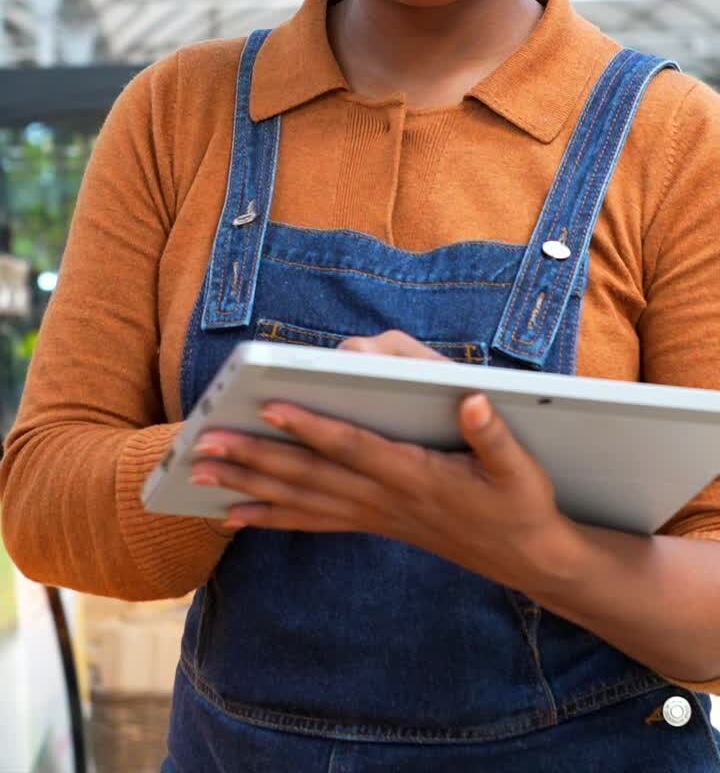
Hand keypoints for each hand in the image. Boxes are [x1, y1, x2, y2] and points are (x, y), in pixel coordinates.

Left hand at [191, 330, 574, 589]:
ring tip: (200, 474)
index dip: (314, 427)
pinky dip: (270, 516)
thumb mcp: (521, 467)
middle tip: (204, 445)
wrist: (527, 557)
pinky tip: (234, 514)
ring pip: (301, 498)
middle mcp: (385, 497)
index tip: (273, 407)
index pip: (354, 447)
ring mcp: (374, 513)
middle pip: (311, 475)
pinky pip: (311, 521)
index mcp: (416, 475)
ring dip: (248, 485)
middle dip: (255, 458)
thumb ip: (494, 434)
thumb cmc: (521, 504)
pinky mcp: (372, 522)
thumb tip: (474, 400)